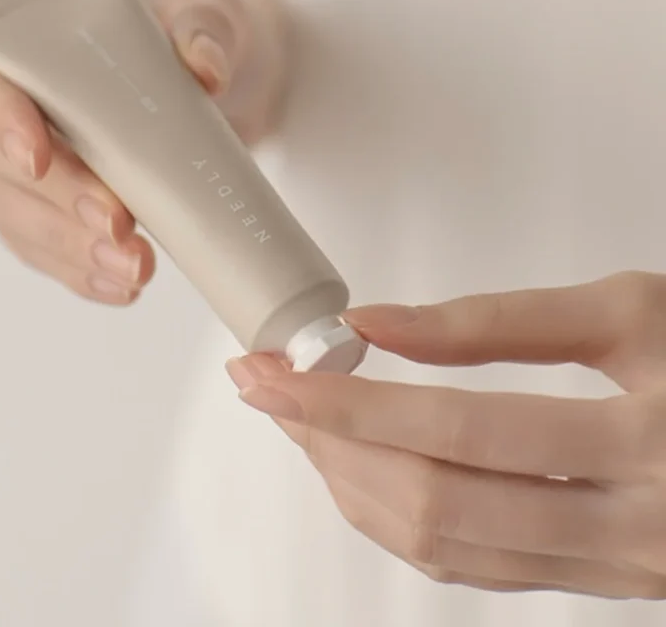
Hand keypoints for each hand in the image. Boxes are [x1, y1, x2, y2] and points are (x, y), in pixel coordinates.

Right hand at [0, 0, 281, 304]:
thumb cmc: (178, 25)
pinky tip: (116, 285)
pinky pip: (32, 237)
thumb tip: (206, 69)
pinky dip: (74, 267)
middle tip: (117, 228)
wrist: (190, 71)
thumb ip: (204, 28)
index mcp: (1, 1)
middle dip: (53, 197)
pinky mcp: (21, 192)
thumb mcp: (204, 10)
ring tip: (132, 269)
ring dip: (68, 246)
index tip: (38, 157)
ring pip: (4, 205)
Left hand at [227, 271, 665, 598]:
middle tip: (266, 389)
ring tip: (300, 420)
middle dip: (330, 442)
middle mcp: (630, 529)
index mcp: (648, 441)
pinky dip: (396, 515)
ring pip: (444, 547)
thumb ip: (499, 321)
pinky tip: (359, 466)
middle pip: (434, 500)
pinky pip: (471, 565)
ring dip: (351, 480)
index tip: (277, 370)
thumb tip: (378, 321)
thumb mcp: (628, 312)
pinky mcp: (594, 582)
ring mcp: (610, 572)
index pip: (459, 429)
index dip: (352, 399)